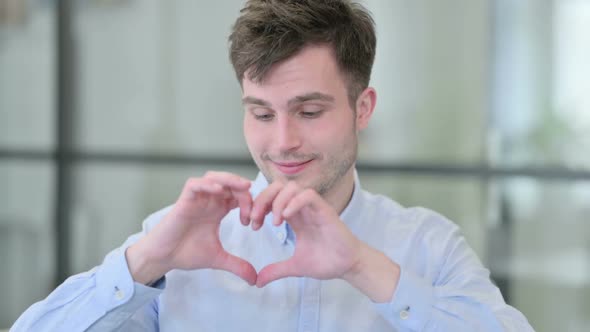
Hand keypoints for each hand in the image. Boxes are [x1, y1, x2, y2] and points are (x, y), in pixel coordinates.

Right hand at [126, 171, 256, 284]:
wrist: (163, 258)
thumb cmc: (186, 253)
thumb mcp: (218, 259)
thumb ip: (237, 266)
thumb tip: (255, 280)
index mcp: (218, 210)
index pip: (238, 196)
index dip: (250, 203)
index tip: (253, 222)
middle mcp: (208, 201)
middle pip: (230, 182)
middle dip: (244, 189)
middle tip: (253, 205)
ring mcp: (196, 199)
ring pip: (214, 177)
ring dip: (230, 179)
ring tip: (244, 187)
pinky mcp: (183, 201)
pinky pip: (195, 184)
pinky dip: (207, 184)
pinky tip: (219, 190)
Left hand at [250, 181, 363, 287]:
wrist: (347, 267)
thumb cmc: (326, 261)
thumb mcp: (294, 266)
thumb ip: (276, 270)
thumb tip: (258, 282)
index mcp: (293, 216)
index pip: (271, 198)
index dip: (258, 206)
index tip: (252, 225)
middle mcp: (302, 208)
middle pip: (278, 186)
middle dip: (262, 199)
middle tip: (255, 219)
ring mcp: (313, 207)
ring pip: (291, 187)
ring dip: (277, 201)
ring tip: (274, 222)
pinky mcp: (325, 210)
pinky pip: (308, 195)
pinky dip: (294, 202)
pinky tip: (285, 218)